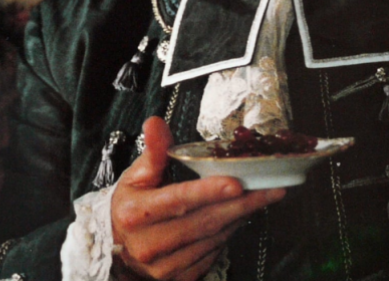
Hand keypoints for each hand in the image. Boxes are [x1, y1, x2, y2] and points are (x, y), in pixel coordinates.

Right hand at [110, 117, 285, 280]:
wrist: (117, 245)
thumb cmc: (131, 205)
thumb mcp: (136, 176)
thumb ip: (153, 151)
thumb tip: (156, 123)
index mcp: (135, 214)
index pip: (178, 201)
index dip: (208, 192)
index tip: (237, 183)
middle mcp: (148, 244)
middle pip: (204, 221)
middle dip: (242, 204)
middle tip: (271, 189)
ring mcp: (165, 266)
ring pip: (213, 238)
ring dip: (239, 217)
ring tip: (260, 199)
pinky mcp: (179, 278)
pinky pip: (213, 254)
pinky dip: (229, 234)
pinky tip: (238, 217)